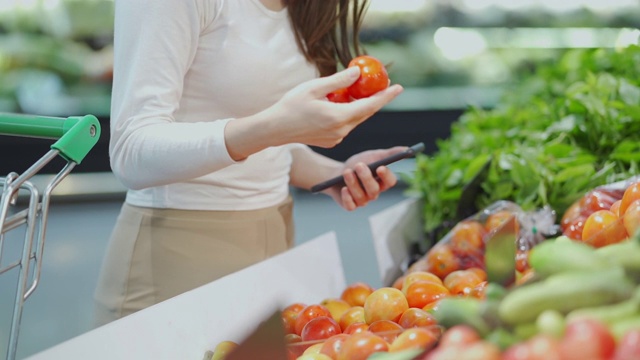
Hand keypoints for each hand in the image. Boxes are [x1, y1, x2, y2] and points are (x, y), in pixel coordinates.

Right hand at [224, 67, 402, 160]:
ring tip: (358, 92)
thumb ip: (339, 81)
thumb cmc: (291, 105)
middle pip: (365, 114)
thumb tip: (358, 73)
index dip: (386, 97)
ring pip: (355, 120)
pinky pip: (345, 126)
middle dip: (376, 100)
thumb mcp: (315, 87)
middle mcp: (341, 131)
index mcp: (338, 117)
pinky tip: (340, 105)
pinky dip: (347, 115)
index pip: (370, 106)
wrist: (275, 129)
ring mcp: (336, 138)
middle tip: (384, 85)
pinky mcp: (331, 141)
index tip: (399, 88)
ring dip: (359, 107)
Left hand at [326, 147, 405, 210]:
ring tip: (346, 172)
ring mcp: (362, 200)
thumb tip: (407, 148)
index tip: (380, 167)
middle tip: (359, 165)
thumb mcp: (373, 156)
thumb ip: (390, 153)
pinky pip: (350, 206)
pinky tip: (344, 189)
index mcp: (382, 182)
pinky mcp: (350, 206)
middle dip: (366, 177)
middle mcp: (374, 193)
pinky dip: (347, 198)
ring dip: (353, 183)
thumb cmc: (358, 164)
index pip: (390, 182)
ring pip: (361, 196)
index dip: (386, 176)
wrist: (337, 173)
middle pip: (374, 189)